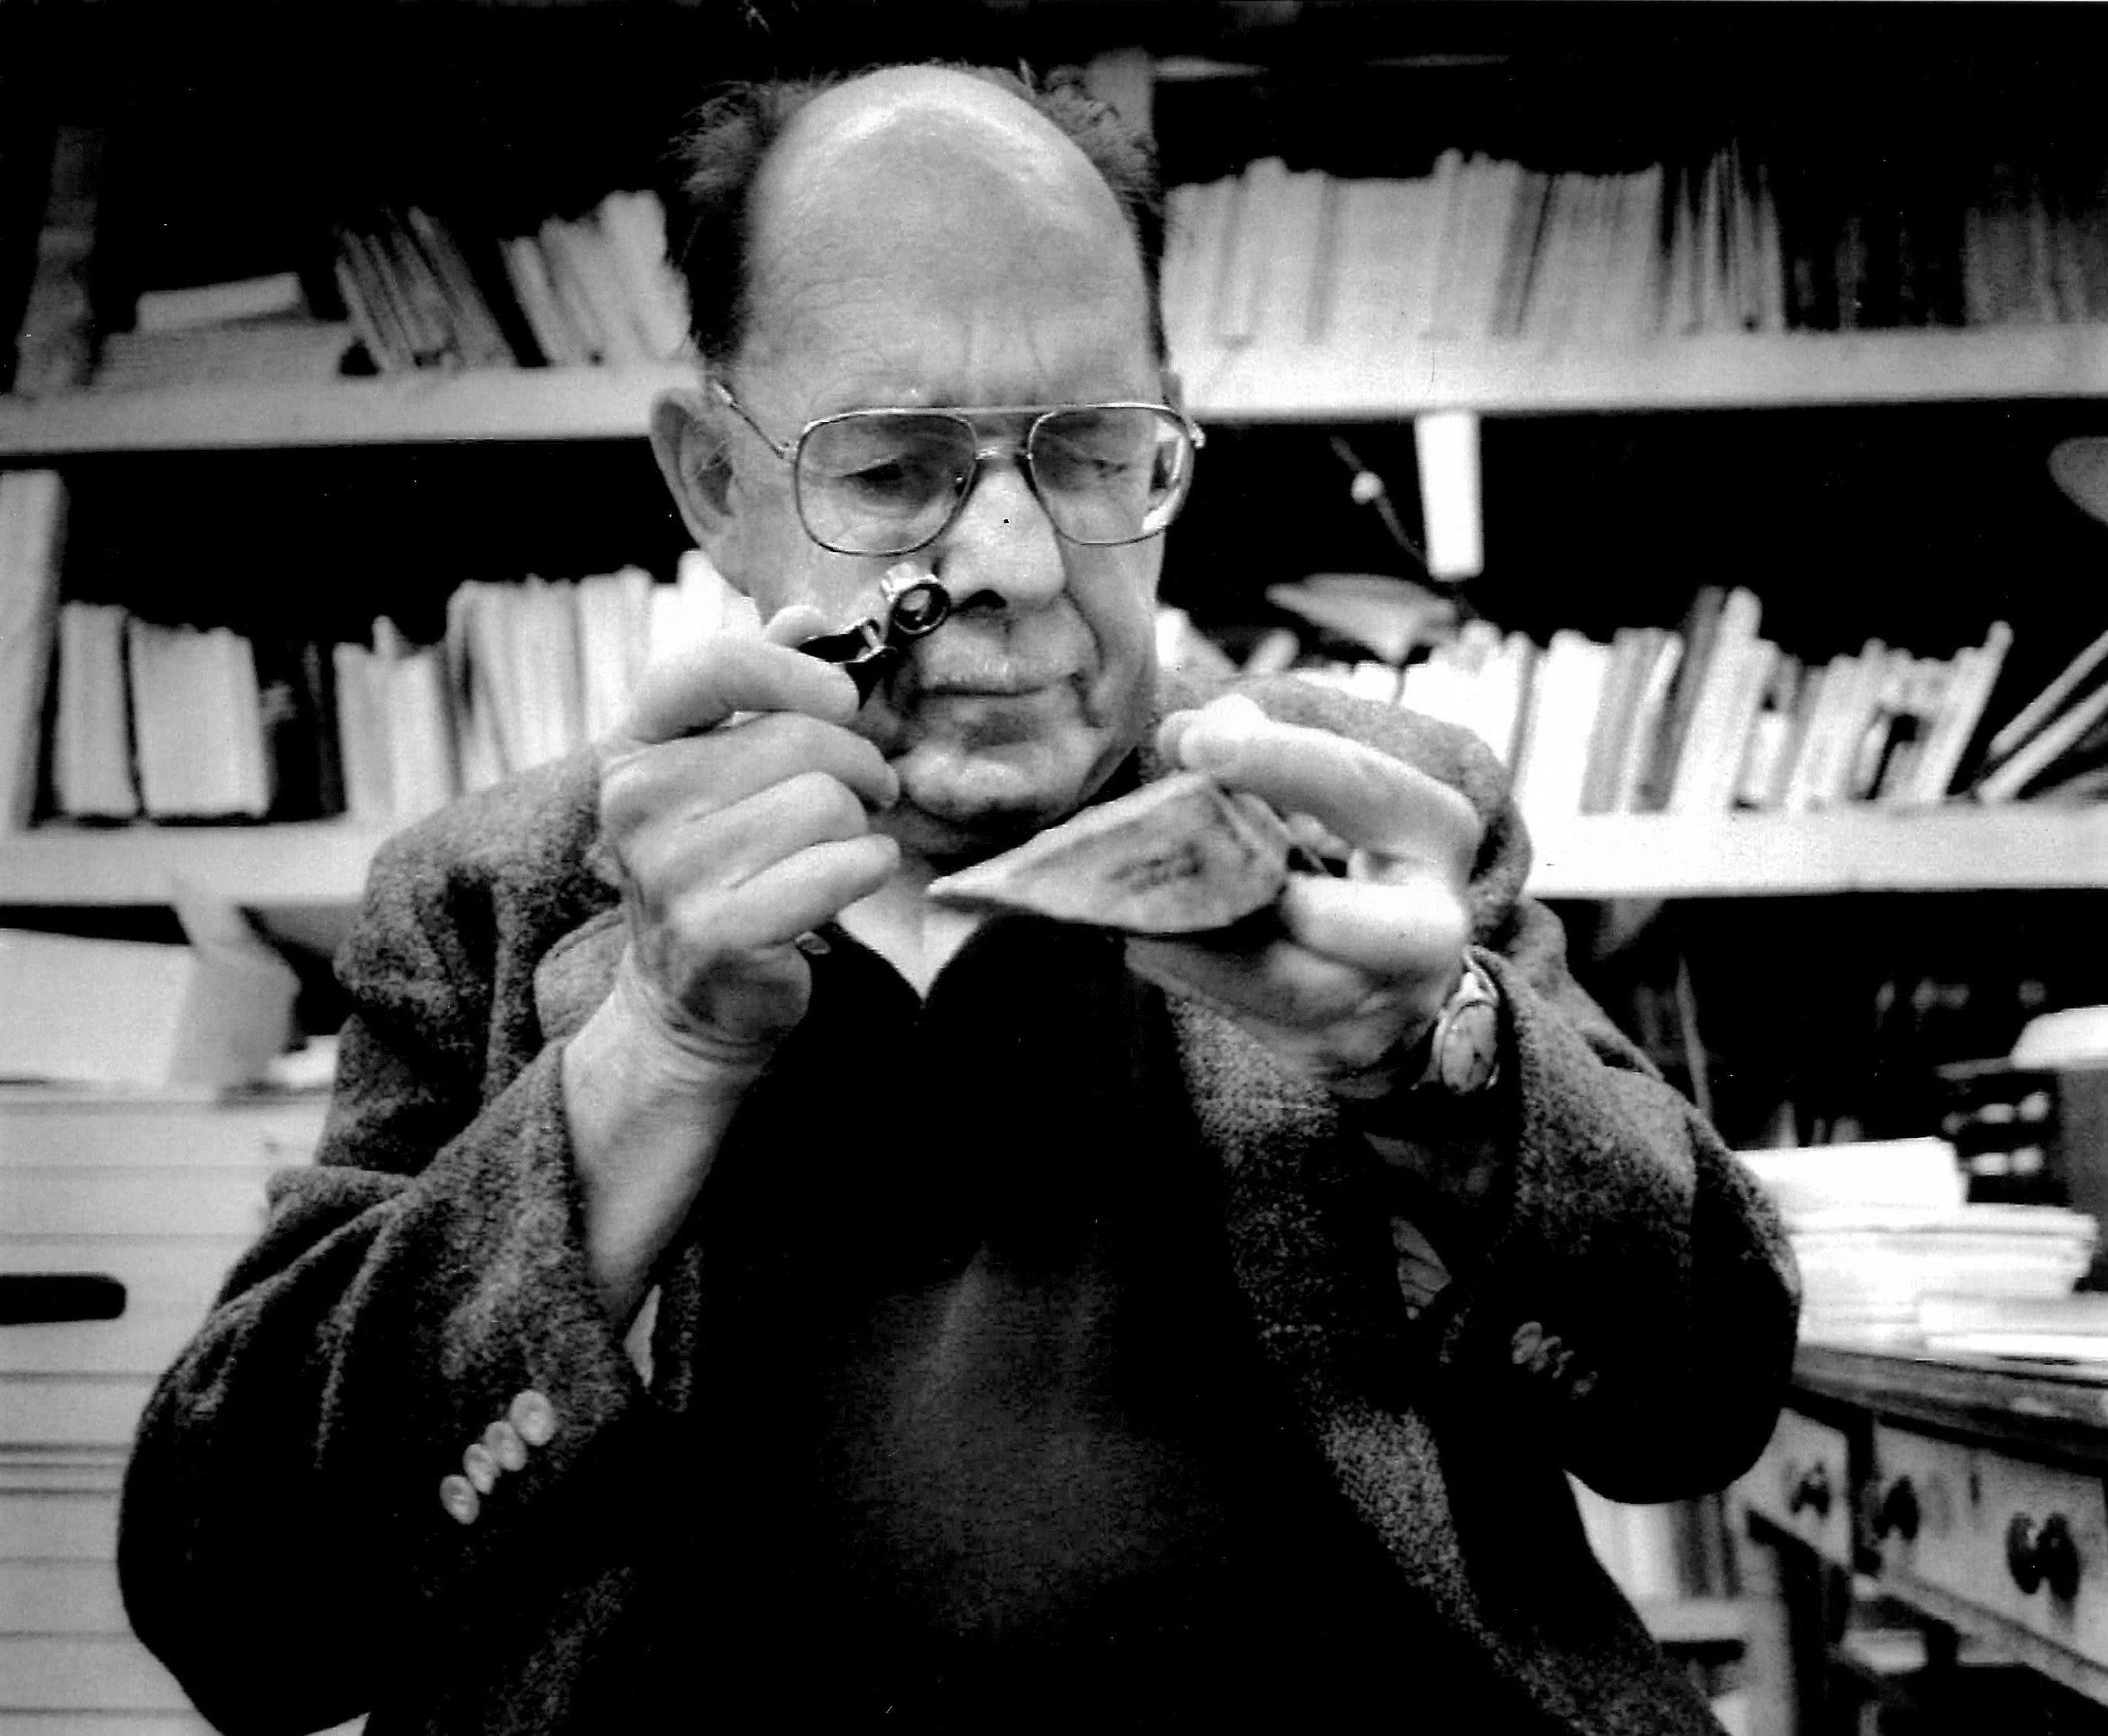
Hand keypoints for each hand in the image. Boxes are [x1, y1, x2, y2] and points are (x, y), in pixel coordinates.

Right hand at [566, 608, 902, 1320]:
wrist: (692, 1000)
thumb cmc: (724, 868)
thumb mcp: (726, 771)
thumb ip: (762, 690)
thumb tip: (808, 613)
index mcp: (634, 748)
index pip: (711, 666)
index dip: (794, 670)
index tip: (841, 698)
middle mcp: (639, 801)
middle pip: (803, 738)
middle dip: (858, 765)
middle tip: (864, 794)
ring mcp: (672, 870)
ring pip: (829, 802)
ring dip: (861, 825)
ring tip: (839, 848)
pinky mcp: (720, 930)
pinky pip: (843, 864)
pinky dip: (867, 869)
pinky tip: (846, 884)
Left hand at [1128, 693, 1482, 1098]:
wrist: (1403, 979)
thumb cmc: (1353, 859)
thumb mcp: (1334, 793)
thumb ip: (1264, 754)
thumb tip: (1183, 736)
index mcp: (1433, 833)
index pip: (1359, 785)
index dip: (1277, 760)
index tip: (1194, 741)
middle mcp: (1427, 930)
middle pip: (1342, 919)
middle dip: (1260, 889)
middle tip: (1175, 851)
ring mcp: (1381, 1006)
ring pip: (1278, 986)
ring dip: (1192, 943)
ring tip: (1127, 905)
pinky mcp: (1328, 1052)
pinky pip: (1244, 1016)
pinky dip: (1186, 973)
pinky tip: (1141, 938)